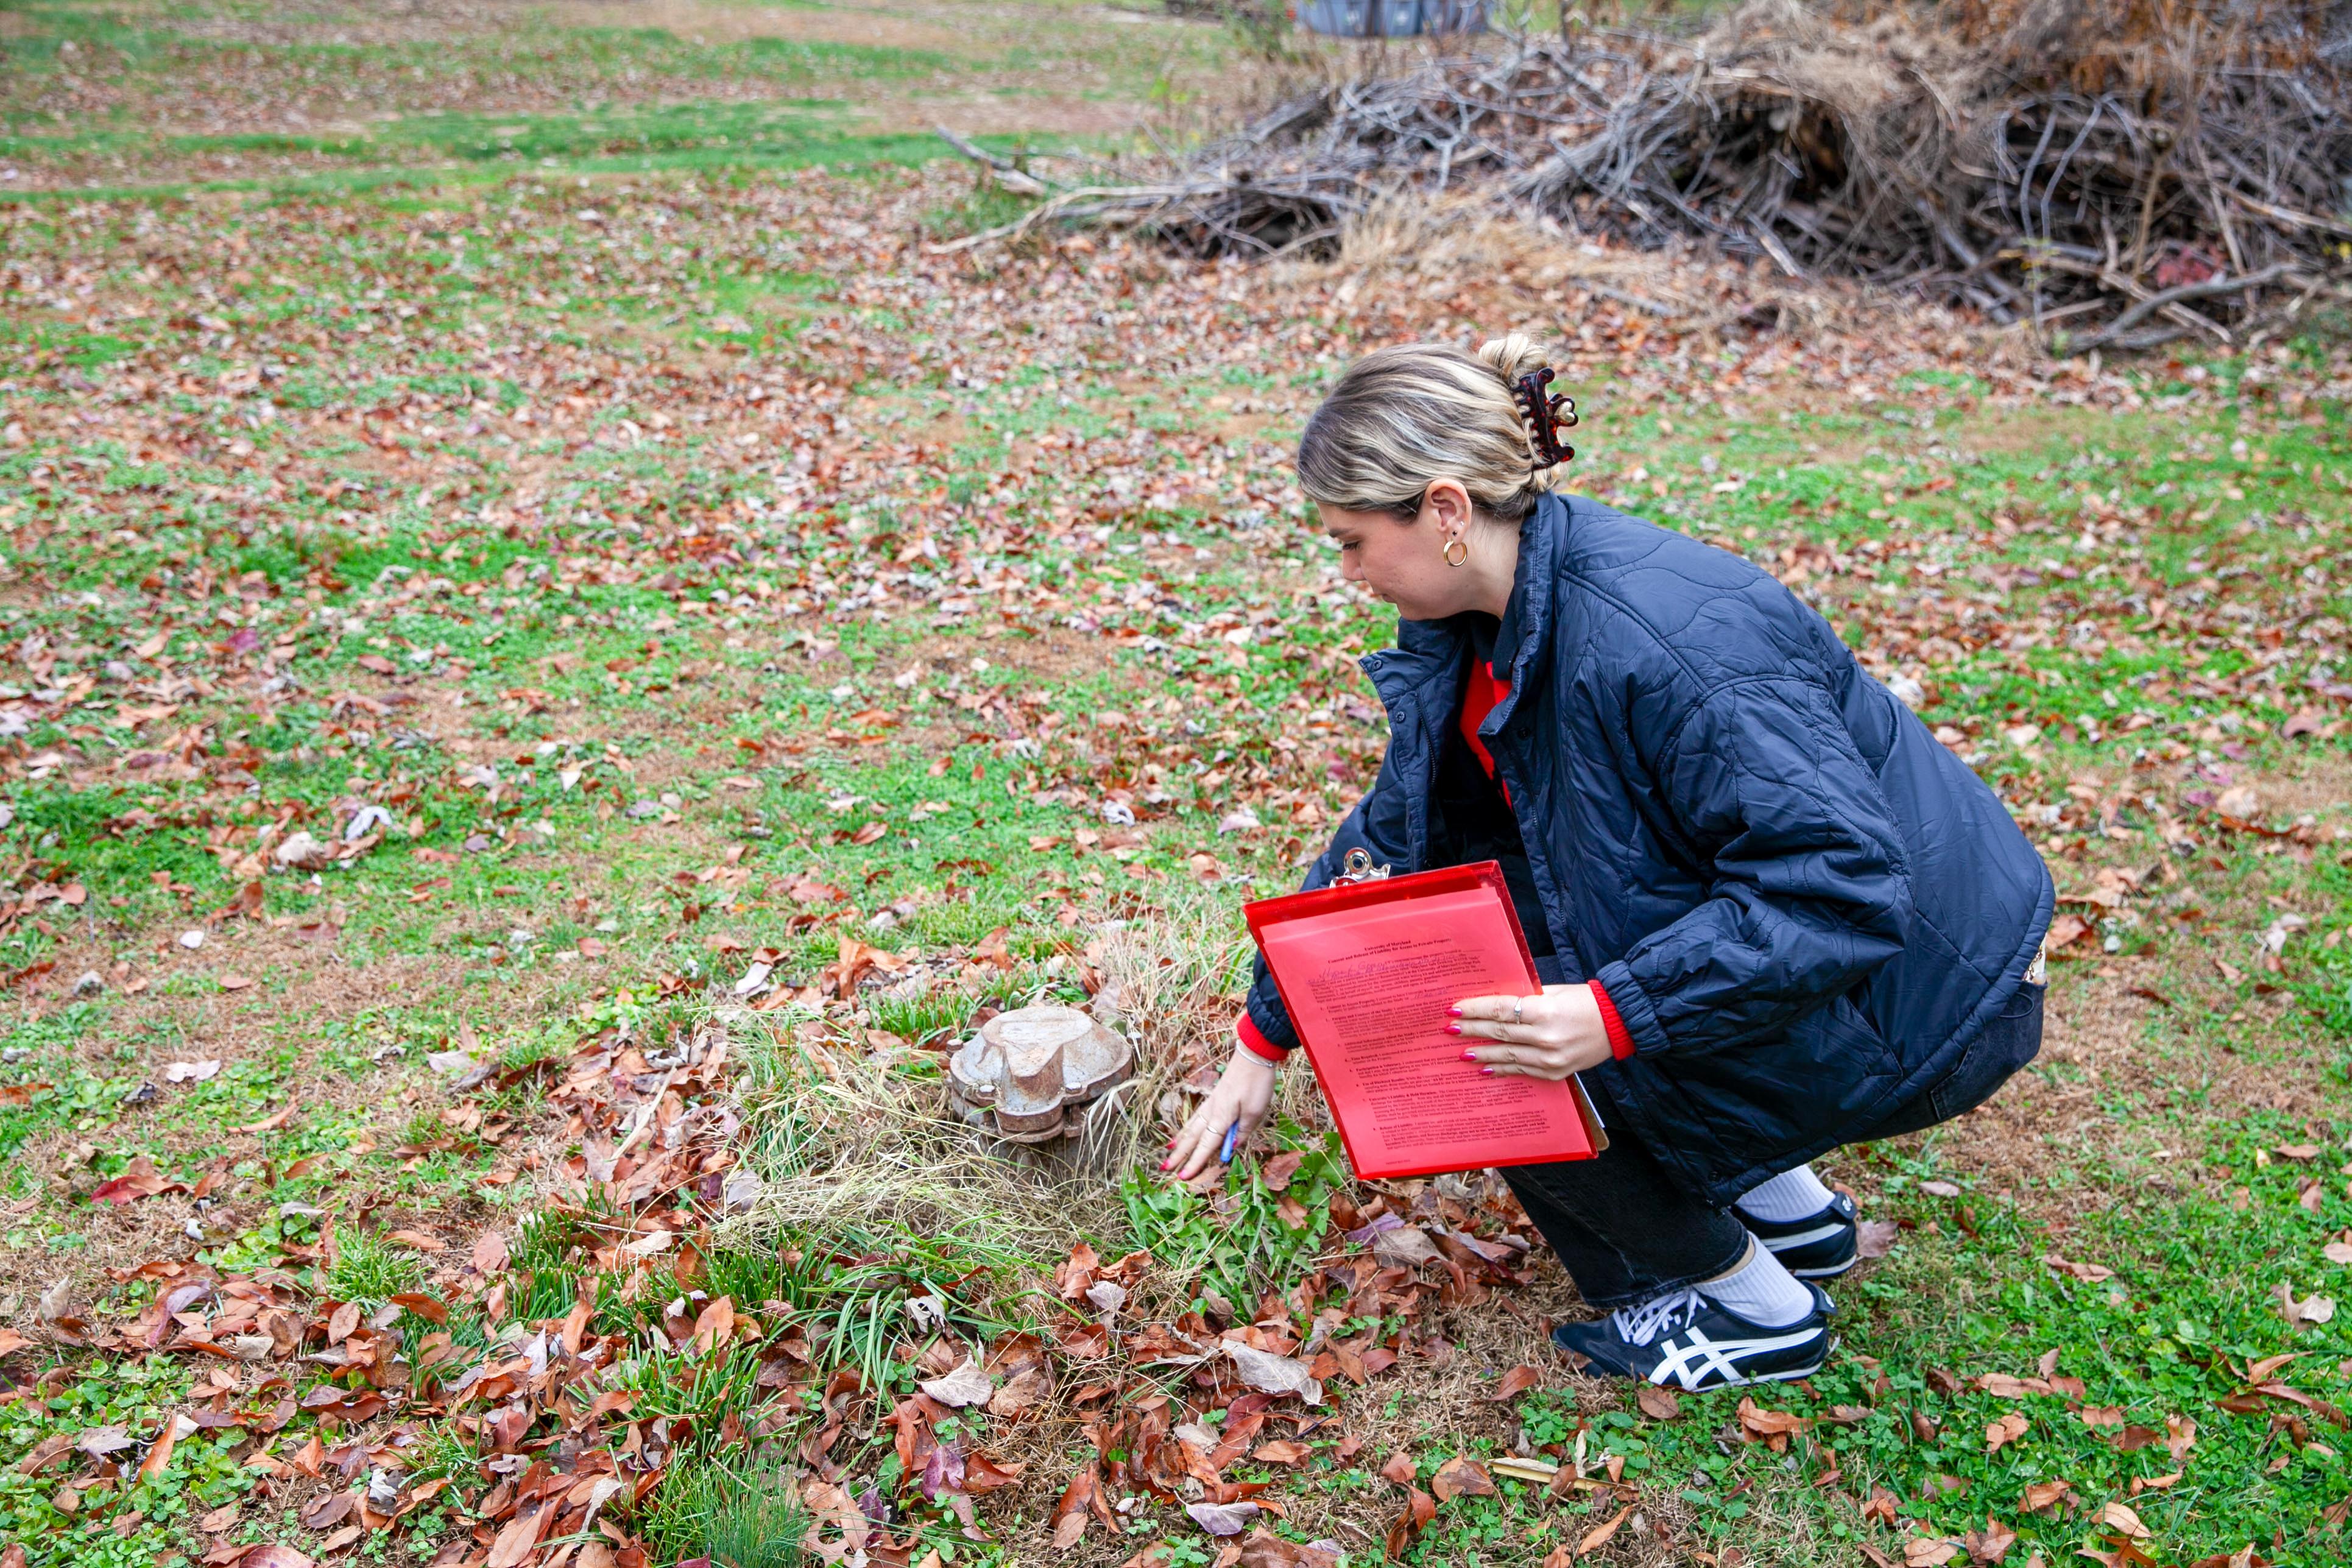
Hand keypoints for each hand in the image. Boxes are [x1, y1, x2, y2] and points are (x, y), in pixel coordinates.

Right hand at [1163, 1050, 1276, 1180]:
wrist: (1254, 1055)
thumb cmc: (1257, 1083)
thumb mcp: (1255, 1112)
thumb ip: (1242, 1132)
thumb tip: (1230, 1149)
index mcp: (1221, 1117)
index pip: (1206, 1145)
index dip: (1195, 1162)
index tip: (1182, 1177)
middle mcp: (1211, 1111)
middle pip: (1192, 1137)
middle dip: (1179, 1155)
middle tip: (1164, 1169)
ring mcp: (1211, 1103)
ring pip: (1191, 1127)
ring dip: (1179, 1141)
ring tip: (1167, 1153)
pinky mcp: (1214, 1098)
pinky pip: (1196, 1118)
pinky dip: (1186, 1128)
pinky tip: (1184, 1131)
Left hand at [1450, 983, 1612, 1080]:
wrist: (1618, 1024)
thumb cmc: (1585, 1001)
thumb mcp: (1554, 991)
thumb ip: (1526, 997)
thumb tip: (1492, 1003)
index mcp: (1545, 1010)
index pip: (1500, 1009)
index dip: (1474, 1010)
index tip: (1454, 1010)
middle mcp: (1546, 1036)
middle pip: (1499, 1032)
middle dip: (1471, 1030)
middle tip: (1449, 1029)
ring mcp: (1551, 1058)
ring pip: (1507, 1055)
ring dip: (1482, 1054)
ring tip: (1462, 1052)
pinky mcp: (1556, 1072)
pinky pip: (1523, 1071)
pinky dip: (1503, 1070)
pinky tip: (1486, 1068)